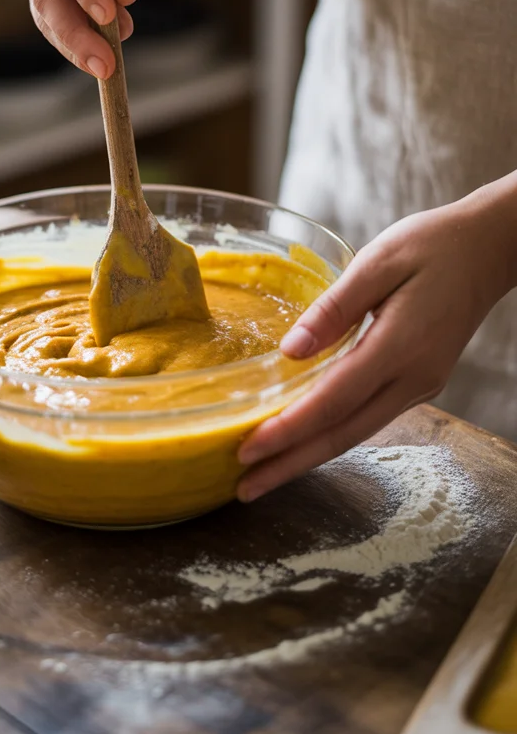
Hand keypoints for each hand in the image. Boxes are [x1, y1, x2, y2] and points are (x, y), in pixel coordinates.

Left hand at [237, 190, 516, 500]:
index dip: (289, 429)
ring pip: (356, 432)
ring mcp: (420, 386)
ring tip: (264, 472)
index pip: (334, 401)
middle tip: (244, 488)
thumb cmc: (432, 245)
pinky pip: (368, 417)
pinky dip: (332, 433)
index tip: (247, 449)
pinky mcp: (419, 383)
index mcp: (400, 346)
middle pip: (343, 435)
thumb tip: (290, 350)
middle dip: (290, 464)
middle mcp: (413, 379)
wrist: (489, 250)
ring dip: (308, 455)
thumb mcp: (378, 261)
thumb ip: (333, 308)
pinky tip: (304, 438)